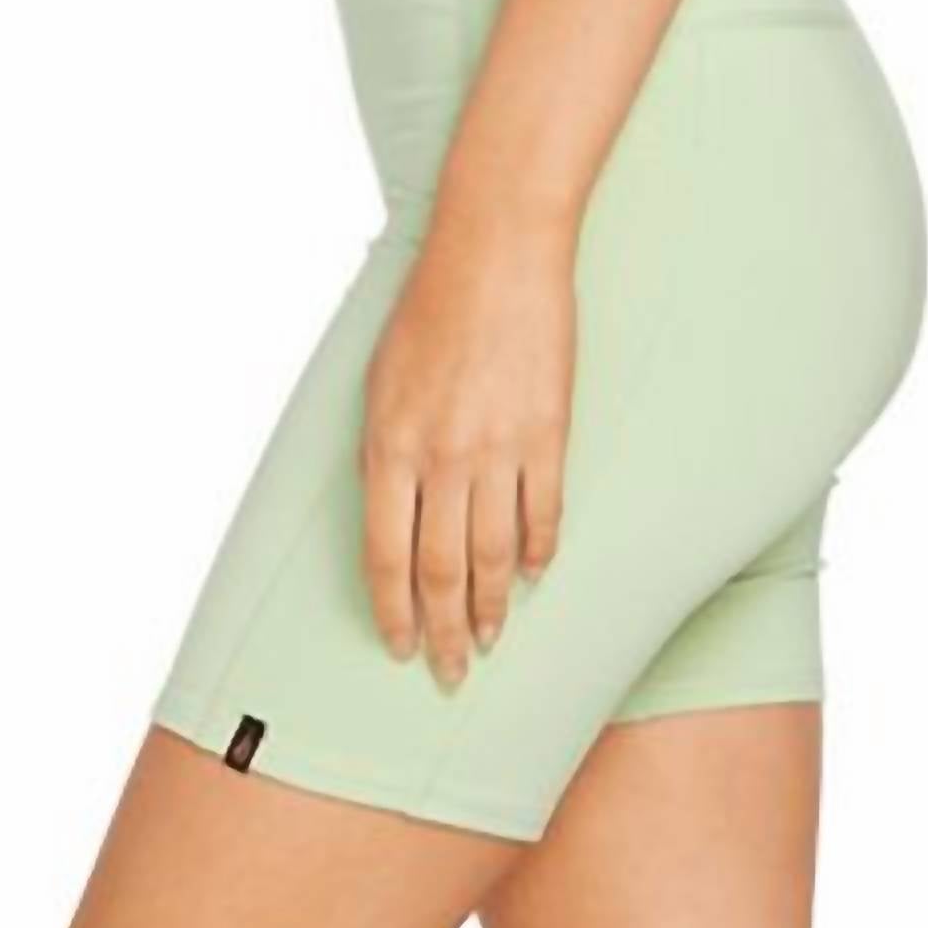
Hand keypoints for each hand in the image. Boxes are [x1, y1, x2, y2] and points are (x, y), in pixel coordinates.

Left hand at [360, 208, 576, 686]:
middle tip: (450, 674)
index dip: (392, 611)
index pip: (385, 557)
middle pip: (439, 571)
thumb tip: (390, 510)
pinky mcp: (548, 435)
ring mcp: (498, 451)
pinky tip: (531, 576)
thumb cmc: (429, 309)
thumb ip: (383, 450)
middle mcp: (441, 459)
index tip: (399, 647)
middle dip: (442, 633)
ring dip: (490, 608)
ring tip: (491, 640)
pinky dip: (537, 552)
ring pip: (493, 556)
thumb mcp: (379, 379)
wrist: (496, 253)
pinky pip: (543, 513)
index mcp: (389, 446)